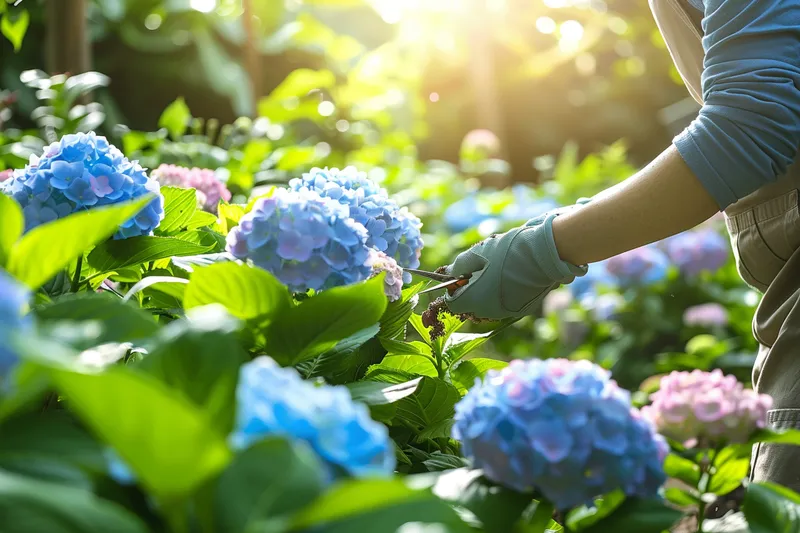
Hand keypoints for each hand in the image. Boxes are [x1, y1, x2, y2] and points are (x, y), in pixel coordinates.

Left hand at [443, 202, 589, 319]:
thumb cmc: (507, 252)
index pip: (453, 303)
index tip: (460, 275)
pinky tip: (511, 275)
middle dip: (471, 289)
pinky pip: (504, 303)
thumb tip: (448, 273)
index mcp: (474, 300)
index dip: (454, 288)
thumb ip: (459, 266)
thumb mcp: (477, 253)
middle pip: (471, 305)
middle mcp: (488, 312)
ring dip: (487, 290)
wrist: (544, 254)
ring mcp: (506, 312)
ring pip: (488, 304)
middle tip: (479, 269)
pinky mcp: (521, 309)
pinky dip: (503, 292)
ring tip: (497, 269)